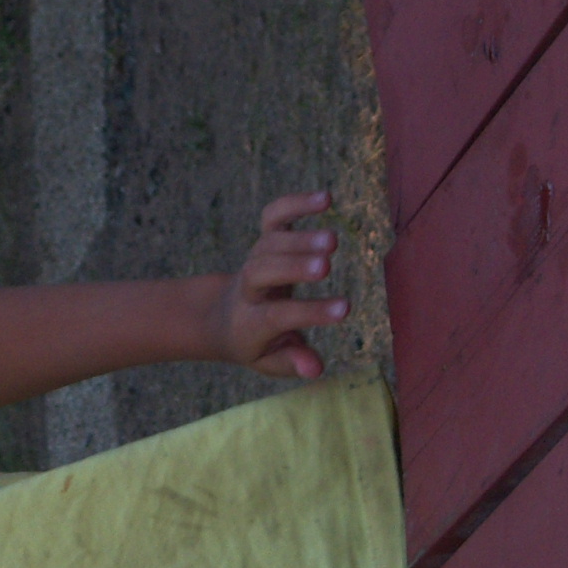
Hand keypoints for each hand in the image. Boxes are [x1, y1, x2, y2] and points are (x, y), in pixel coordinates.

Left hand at [210, 191, 349, 378]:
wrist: (221, 316)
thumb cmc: (255, 342)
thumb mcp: (269, 361)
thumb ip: (292, 362)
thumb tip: (316, 369)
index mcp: (251, 322)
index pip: (278, 316)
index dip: (310, 312)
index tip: (345, 309)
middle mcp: (250, 289)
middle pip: (262, 272)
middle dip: (292, 268)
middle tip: (326, 266)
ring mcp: (255, 260)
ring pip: (268, 245)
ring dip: (299, 239)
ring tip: (333, 240)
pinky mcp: (264, 239)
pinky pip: (274, 218)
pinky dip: (295, 204)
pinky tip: (326, 199)